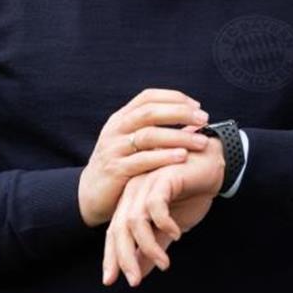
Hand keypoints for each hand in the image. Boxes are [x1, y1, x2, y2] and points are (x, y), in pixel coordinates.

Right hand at [78, 88, 210, 226]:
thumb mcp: (129, 141)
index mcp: (121, 118)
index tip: (196, 106)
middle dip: (180, 113)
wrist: (89, 195)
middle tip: (203, 119)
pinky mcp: (115, 170)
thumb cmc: (119, 166)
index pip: (147, 97)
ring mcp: (114, 149)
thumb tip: (190, 117)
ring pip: (148, 135)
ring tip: (200, 141)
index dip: (173, 98)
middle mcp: (116, 129)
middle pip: (150, 112)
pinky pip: (142, 160)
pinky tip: (182, 157)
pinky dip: (164, 157)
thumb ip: (151, 128)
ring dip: (178, 136)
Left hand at [102, 136, 224, 286]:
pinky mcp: (163, 177)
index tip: (110, 280)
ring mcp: (147, 183)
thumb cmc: (191, 193)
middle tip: (134, 280)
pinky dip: (164, 223)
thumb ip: (154, 247)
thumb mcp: (170, 228)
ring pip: (135, 220)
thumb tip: (139, 274)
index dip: (111, 256)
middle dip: (124, 257)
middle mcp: (134, 192)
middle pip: (119, 228)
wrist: (214, 166)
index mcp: (132, 202)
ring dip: (148, 246)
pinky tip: (177, 235)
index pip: (114, 232)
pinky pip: (156, 204)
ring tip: (164, 264)